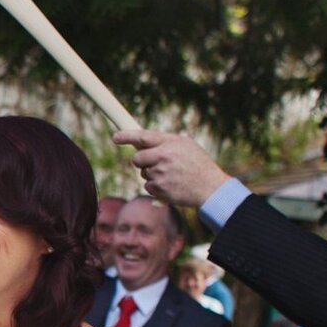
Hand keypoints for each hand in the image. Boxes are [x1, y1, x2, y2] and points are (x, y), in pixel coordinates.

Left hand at [113, 129, 230, 208]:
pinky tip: (171, 186)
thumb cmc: (198, 164)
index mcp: (169, 144)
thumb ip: (165, 142)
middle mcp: (163, 158)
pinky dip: (156, 187)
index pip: (142, 137)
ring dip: (152, 174)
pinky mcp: (159, 190)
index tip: (115, 138)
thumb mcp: (186, 145)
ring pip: (143, 174)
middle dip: (142, 161)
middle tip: (155, 162)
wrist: (211, 188)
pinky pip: (148, 186)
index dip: (126, 136)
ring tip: (172, 176)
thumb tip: (142, 142)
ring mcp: (160, 175)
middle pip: (137, 159)